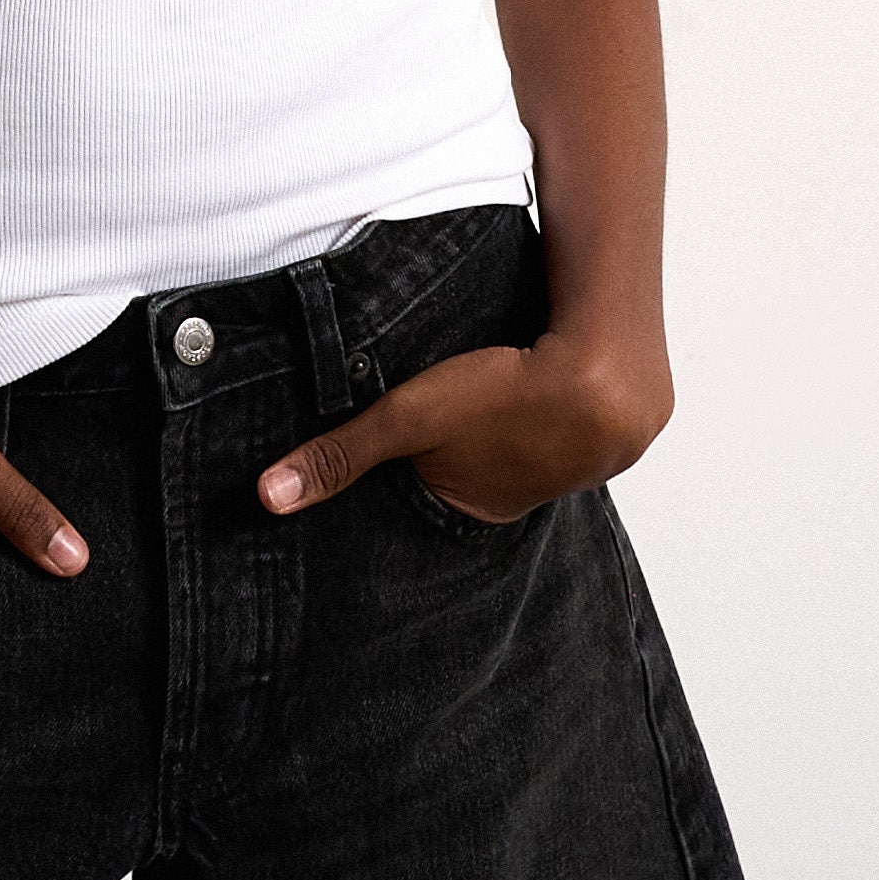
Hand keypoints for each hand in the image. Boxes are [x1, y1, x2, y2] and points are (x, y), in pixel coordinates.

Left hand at [256, 331, 674, 524]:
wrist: (611, 370)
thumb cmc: (507, 397)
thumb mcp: (409, 420)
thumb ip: (340, 454)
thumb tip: (268, 498)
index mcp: (472, 508)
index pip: (415, 501)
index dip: (395, 477)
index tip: (380, 451)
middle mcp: (516, 500)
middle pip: (461, 475)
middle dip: (440, 456)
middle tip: (428, 419)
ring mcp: (560, 464)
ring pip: (503, 446)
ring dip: (487, 428)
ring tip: (470, 400)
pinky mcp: (584, 425)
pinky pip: (542, 420)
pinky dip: (525, 405)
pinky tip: (517, 382)